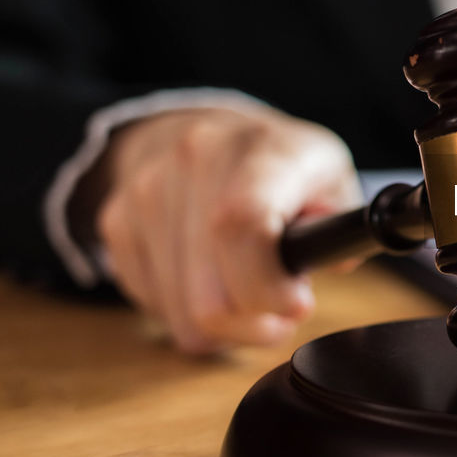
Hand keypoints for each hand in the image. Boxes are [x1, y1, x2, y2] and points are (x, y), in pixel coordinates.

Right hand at [94, 106, 362, 353]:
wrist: (203, 129)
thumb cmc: (280, 166)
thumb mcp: (331, 179)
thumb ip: (340, 225)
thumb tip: (333, 261)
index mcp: (262, 149)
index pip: (242, 224)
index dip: (266, 285)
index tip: (296, 306)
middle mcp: (196, 159)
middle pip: (209, 291)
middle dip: (252, 324)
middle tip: (278, 318)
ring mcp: (147, 190)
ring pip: (178, 310)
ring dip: (221, 328)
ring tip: (247, 299)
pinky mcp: (116, 219)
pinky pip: (152, 305)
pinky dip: (185, 314)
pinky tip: (210, 285)